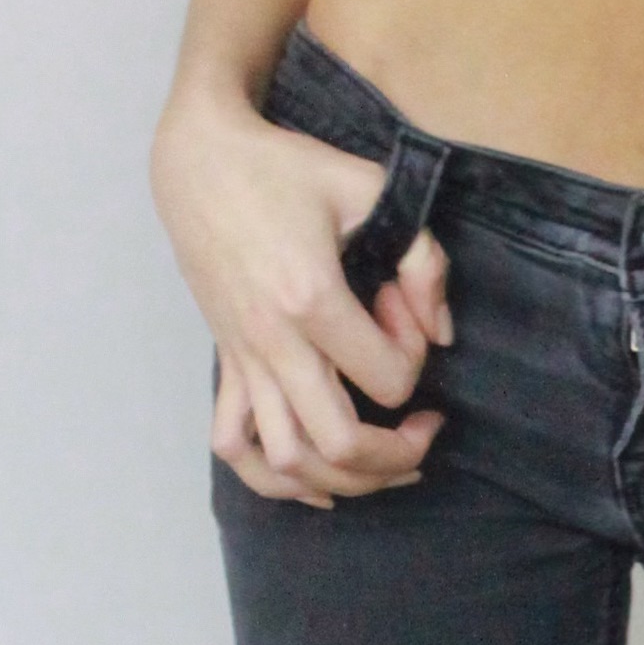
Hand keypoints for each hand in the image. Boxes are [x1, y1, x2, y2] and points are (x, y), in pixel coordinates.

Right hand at [149, 89, 452, 505]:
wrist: (200, 162)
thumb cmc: (288, 169)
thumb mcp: (372, 189)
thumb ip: (424, 258)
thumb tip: (442, 334)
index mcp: (312, 299)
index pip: (389, 378)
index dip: (417, 360)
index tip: (411, 316)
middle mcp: (273, 343)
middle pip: (340, 444)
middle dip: (397, 454)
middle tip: (425, 430)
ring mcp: (244, 359)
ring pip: (288, 462)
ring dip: (345, 478)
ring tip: (385, 465)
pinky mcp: (226, 362)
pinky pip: (234, 445)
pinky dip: (274, 479)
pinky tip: (315, 483)